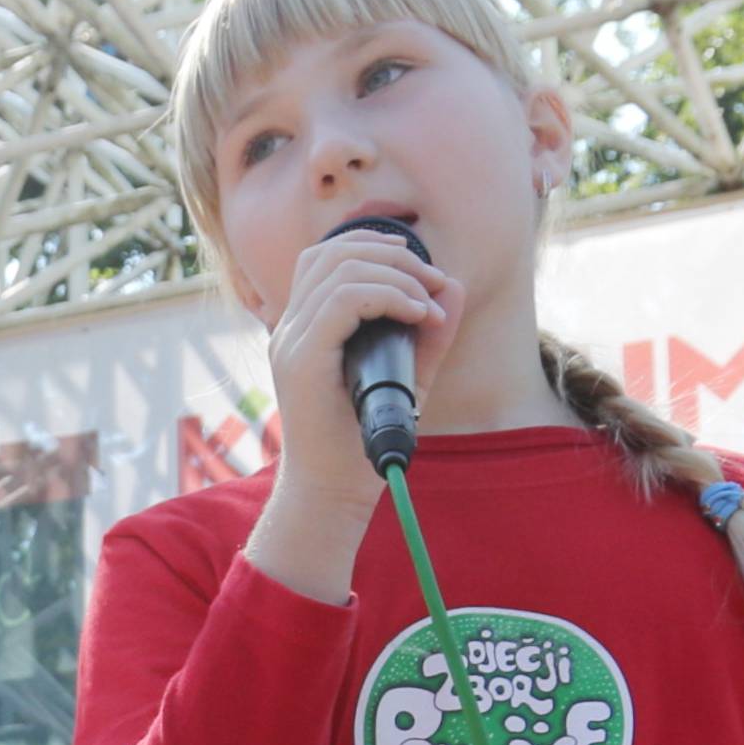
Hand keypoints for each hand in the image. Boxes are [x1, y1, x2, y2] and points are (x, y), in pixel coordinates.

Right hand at [251, 227, 463, 602]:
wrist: (330, 496)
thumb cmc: (360, 446)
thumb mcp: (408, 382)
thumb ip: (428, 337)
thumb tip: (452, 287)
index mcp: (305, 328)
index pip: (327, 256)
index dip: (377, 248)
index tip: (424, 278)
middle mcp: (291, 329)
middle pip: (332, 251)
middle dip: (393, 256)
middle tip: (434, 285)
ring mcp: (292, 343)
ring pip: (339, 268)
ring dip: (395, 275)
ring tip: (427, 304)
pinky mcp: (302, 361)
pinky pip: (342, 300)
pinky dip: (387, 296)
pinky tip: (418, 316)